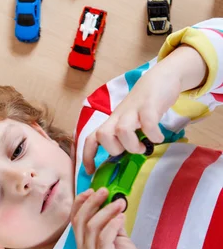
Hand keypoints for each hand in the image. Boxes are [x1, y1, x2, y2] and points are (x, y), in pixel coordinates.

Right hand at [71, 188, 150, 248]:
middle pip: (80, 221)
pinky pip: (103, 240)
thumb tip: (113, 204)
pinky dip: (111, 225)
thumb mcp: (118, 240)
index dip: (80, 203)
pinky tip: (121, 217)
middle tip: (106, 191)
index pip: (75, 220)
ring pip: (92, 228)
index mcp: (82, 246)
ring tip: (120, 203)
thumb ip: (112, 224)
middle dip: (92, 203)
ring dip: (106, 211)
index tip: (92, 190)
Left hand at [83, 44, 206, 173]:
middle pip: (103, 135)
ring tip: (144, 147)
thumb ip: (124, 136)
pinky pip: (148, 122)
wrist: (161, 77)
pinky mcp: (150, 105)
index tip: (91, 171)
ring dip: (133, 145)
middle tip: (132, 151)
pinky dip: (153, 134)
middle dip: (115, 150)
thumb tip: (122, 159)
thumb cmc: (144, 104)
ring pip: (121, 130)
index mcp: (112, 122)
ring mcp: (133, 110)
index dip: (87, 155)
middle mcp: (119, 116)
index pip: (92, 138)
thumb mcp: (129, 120)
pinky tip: (159, 137)